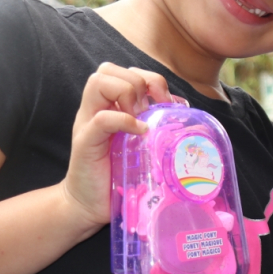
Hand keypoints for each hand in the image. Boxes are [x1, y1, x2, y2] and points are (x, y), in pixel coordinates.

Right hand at [61, 63, 171, 234]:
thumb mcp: (143, 145)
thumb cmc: (119, 175)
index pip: (125, 71)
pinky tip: (140, 132)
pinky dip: (124, 120)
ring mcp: (88, 123)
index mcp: (110, 106)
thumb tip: (186, 111)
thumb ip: (159, 124)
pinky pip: (102, 118)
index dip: (148, 78)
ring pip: (98, 82)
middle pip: (108, 69)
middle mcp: (95, 109)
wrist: (91, 204)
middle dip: (137, 83)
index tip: (165, 102)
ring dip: (127, 95)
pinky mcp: (85, 142)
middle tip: (150, 110)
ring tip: (141, 119)